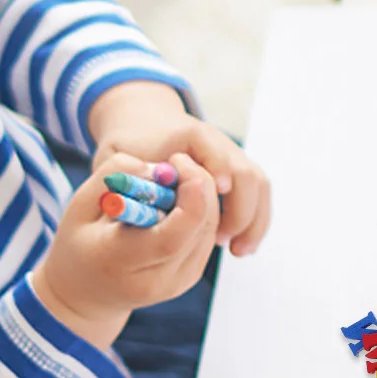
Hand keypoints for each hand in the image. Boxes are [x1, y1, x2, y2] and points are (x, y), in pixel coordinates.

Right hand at [32, 150, 220, 349]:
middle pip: (199, 228)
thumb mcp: (80, 205)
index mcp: (120, 263)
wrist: (85, 296)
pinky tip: (179, 199)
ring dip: (202, 196)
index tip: (179, 163)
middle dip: (199, 185)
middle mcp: (155, 281)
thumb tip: (159, 168)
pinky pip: (207, 234)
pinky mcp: (190, 277)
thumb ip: (113, 176)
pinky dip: (201, 210)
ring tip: (174, 180)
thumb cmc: (79, 243)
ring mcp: (177, 284)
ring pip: (209, 228)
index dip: (189, 197)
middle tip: (179, 161)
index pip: (171, 236)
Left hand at [88, 82, 271, 256]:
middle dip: (239, 208)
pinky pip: (258, 195)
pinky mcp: (237, 173)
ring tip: (237, 251)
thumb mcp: (118, 156)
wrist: (147, 126)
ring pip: (258, 185)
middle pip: (244, 171)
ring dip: (252, 220)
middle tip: (221, 239)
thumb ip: (125, 174)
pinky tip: (241, 247)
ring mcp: (232, 157)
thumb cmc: (131, 146)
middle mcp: (218, 142)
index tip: (217, 191)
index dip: (218, 167)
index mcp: (188, 134)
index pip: (212, 147)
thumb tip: (144, 198)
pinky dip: (255, 222)